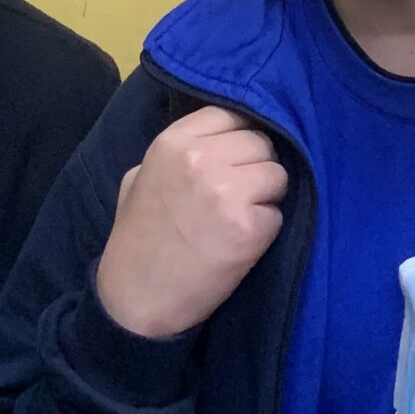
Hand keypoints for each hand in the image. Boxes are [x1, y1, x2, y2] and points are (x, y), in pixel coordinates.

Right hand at [95, 105, 288, 339]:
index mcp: (174, 142)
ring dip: (266, 197)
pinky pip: (278, 214)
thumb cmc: (138, 238)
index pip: (231, 114)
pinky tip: (241, 243)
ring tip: (240, 218)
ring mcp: (226, 191)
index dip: (239, 137)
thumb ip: (180, 152)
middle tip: (239, 196)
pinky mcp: (249, 227)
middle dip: (256, 167)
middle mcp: (201, 158)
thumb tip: (221, 139)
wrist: (137, 299)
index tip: (235, 159)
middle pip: (260, 142)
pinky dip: (266, 230)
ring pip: (277, 174)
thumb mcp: (141, 177)